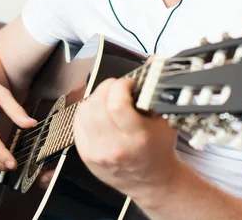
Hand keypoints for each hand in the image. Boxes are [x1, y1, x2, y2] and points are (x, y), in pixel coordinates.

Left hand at [73, 78, 180, 198]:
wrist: (151, 182)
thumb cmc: (159, 149)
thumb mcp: (165, 119)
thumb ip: (155, 88)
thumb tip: (152, 59)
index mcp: (137, 138)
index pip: (117, 103)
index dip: (121, 85)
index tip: (129, 83)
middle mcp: (114, 147)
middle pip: (98, 104)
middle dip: (107, 87)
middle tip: (118, 88)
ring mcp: (97, 152)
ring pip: (84, 110)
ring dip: (96, 97)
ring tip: (109, 99)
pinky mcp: (85, 154)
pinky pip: (77, 123)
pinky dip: (86, 111)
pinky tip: (99, 112)